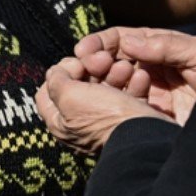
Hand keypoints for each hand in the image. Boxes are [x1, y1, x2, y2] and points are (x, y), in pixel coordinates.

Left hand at [36, 58, 157, 156]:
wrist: (148, 137)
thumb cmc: (104, 117)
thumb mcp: (70, 96)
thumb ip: (56, 81)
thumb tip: (56, 72)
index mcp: (60, 123)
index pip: (47, 93)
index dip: (58, 74)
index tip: (73, 63)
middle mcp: (80, 124)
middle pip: (80, 87)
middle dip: (92, 68)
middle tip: (104, 58)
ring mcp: (107, 122)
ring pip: (107, 88)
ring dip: (116, 72)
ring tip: (126, 66)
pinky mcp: (131, 120)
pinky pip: (130, 97)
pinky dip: (134, 84)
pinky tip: (140, 76)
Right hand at [75, 26, 195, 123]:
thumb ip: (166, 46)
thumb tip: (128, 42)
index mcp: (161, 47)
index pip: (123, 39)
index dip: (101, 42)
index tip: (84, 49)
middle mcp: (152, 67)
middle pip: (112, 59)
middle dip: (96, 60)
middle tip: (87, 66)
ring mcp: (149, 91)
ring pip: (112, 81)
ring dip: (102, 79)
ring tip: (101, 80)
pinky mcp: (148, 112)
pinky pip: (122, 103)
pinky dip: (113, 99)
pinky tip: (115, 99)